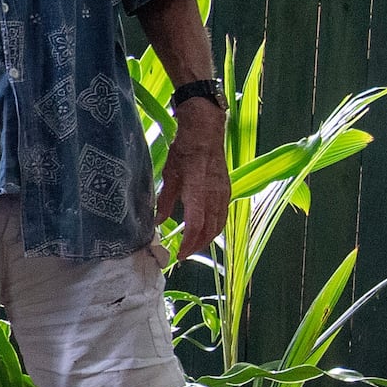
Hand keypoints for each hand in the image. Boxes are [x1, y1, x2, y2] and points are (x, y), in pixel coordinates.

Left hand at [157, 99, 229, 261]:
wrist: (206, 131)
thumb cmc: (185, 150)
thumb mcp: (169, 175)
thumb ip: (165, 201)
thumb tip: (158, 222)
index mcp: (198, 192)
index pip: (196, 226)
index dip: (188, 244)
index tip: (179, 255)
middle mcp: (214, 196)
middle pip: (210, 230)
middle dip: (198, 246)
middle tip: (184, 254)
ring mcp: (223, 193)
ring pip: (219, 224)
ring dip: (207, 239)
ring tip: (194, 246)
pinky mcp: (227, 190)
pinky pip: (223, 214)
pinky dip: (215, 227)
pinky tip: (206, 229)